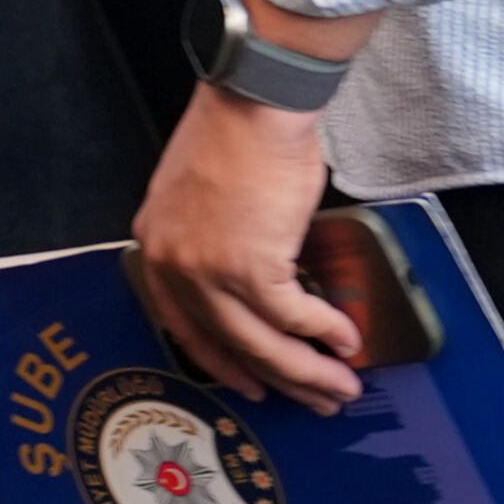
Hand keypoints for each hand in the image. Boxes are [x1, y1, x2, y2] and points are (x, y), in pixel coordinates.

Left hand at [129, 84, 364, 409]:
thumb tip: (258, 279)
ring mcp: (210, 271)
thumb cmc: (237, 134)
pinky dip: (325, 332)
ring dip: (308, 370)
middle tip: (313, 398)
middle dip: (277, 378)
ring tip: (341, 385)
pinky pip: (294, 317)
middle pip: (226, 343)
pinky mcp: (252, 269)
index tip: (249, 383)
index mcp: (157, 244)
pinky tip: (347, 340)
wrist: (254, 104)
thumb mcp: (202, 195)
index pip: (182, 324)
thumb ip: (214, 241)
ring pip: (262, 343)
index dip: (220, 361)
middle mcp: (175, 265)